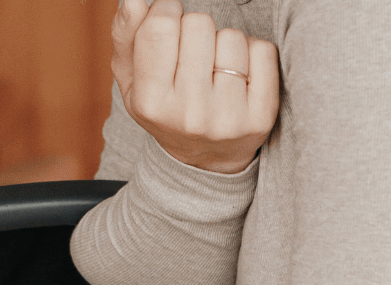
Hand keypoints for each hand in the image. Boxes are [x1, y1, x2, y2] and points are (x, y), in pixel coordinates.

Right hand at [112, 0, 279, 173]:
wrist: (203, 163)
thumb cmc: (167, 109)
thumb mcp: (134, 81)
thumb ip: (126, 37)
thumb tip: (132, 0)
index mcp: (152, 103)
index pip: (161, 26)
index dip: (167, 11)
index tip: (170, 25)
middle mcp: (190, 114)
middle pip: (199, 24)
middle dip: (196, 30)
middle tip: (194, 58)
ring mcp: (228, 118)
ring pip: (232, 36)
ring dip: (225, 43)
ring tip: (216, 71)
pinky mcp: (260, 118)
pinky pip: (263, 51)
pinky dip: (253, 54)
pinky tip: (240, 78)